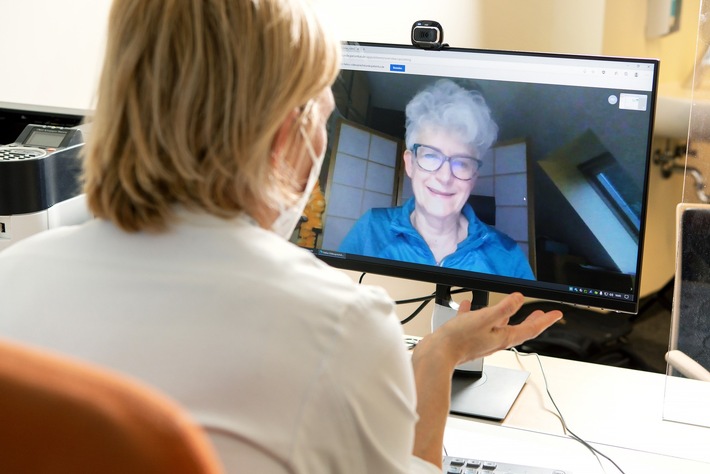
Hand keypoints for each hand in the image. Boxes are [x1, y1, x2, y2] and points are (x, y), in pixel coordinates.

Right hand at [416, 292, 561, 369]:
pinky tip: (468, 305)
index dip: (546, 320)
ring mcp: (481, 340)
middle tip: (541, 314)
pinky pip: (474, 323)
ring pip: (497, 326)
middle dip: (531, 321)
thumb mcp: (485, 318)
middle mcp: (494, 341)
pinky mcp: (467, 338)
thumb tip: (519, 299)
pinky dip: (475, 313)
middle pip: (518, 330)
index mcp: (503, 337)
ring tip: (508, 306)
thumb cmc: (459, 339)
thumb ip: (503, 308)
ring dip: (505, 316)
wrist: (437, 355)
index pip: (531, 329)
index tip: (557, 314)